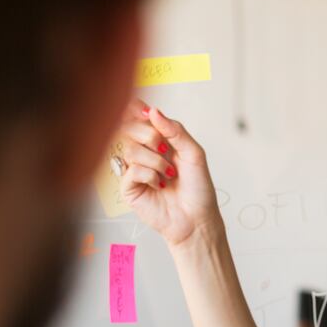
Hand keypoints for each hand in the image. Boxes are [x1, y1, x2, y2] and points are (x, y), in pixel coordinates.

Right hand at [117, 101, 220, 247]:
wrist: (196, 218)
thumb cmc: (197, 188)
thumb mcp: (194, 153)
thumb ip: (175, 131)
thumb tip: (153, 111)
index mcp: (159, 141)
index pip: (140, 118)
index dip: (136, 109)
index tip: (143, 108)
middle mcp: (144, 152)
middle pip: (129, 128)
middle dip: (149, 135)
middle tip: (164, 149)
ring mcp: (134, 169)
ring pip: (130, 149)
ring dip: (155, 160)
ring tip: (169, 174)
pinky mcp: (128, 187)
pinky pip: (130, 170)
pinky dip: (149, 174)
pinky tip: (159, 184)